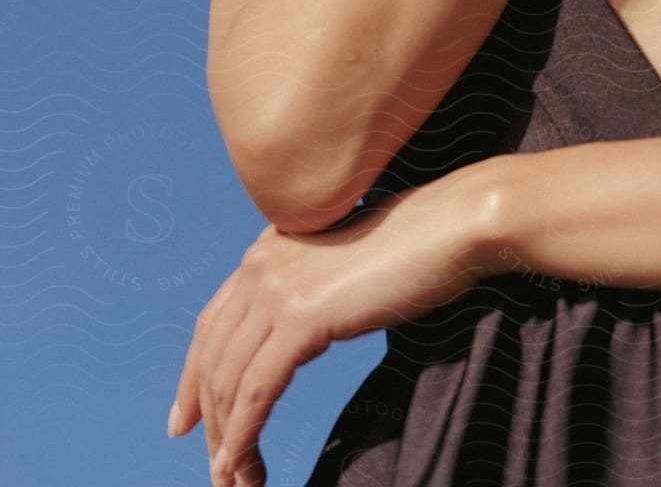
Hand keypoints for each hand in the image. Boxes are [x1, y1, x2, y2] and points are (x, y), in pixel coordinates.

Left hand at [168, 180, 491, 486]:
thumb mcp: (343, 268)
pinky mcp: (301, 318)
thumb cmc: (415, 247)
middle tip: (220, 470)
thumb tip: (299, 332)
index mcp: (268, 249)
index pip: (211, 324)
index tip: (183, 422)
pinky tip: (245, 468)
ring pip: (231, 382)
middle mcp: (261, 265)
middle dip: (210, 421)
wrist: (450, 226)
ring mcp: (278, 290)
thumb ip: (311, 290)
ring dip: (228, 441)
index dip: (191, 378)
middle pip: (212, 359)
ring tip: (238, 482)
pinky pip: (257, 392)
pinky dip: (244, 437)